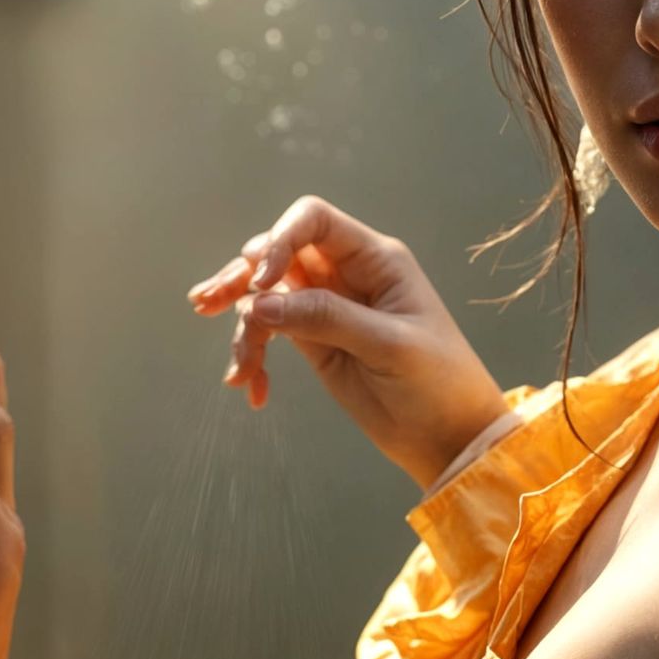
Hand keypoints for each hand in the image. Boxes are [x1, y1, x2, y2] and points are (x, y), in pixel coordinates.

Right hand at [185, 193, 512, 488]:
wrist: (451, 438)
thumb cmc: (439, 383)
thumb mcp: (388, 346)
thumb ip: (326, 318)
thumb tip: (258, 302)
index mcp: (376, 260)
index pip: (313, 220)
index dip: (279, 239)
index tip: (262, 280)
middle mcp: (348, 275)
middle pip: (278, 254)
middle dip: (241, 278)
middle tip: (207, 305)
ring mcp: (329, 308)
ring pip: (266, 296)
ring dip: (241, 326)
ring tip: (237, 372)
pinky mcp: (316, 342)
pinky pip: (269, 333)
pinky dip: (253, 354)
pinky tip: (250, 386)